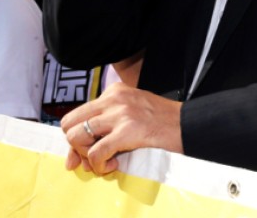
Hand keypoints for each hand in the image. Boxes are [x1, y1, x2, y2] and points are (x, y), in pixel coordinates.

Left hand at [61, 82, 183, 174]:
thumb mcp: (131, 115)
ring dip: (85, 155)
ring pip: (76, 136)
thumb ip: (104, 128)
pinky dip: (99, 165)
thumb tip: (73, 159)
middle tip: (93, 157)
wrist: (187, 125)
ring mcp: (120, 114)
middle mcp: (113, 99)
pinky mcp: (127, 131)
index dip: (76, 138)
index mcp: (114, 91)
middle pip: (69, 123)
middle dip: (75, 145)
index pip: (77, 114)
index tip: (86, 152)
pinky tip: (113, 165)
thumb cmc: (161, 123)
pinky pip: (95, 152)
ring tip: (104, 161)